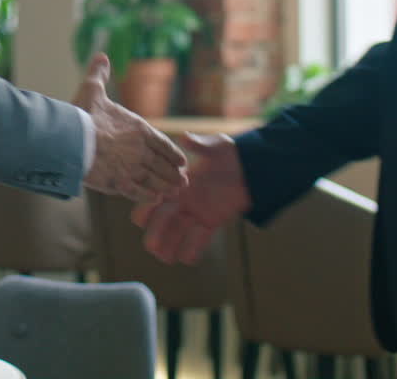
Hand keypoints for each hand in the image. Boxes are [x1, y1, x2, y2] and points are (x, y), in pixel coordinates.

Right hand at [73, 53, 187, 204]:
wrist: (70, 139)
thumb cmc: (81, 115)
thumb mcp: (92, 90)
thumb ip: (99, 74)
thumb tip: (101, 56)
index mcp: (138, 128)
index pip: (163, 143)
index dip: (173, 153)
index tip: (181, 161)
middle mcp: (140, 150)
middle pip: (162, 164)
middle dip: (173, 173)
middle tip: (182, 181)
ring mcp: (131, 168)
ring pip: (154, 180)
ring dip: (165, 186)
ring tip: (172, 192)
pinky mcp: (119, 183)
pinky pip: (138, 192)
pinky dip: (148, 196)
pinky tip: (154, 199)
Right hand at [130, 131, 251, 263]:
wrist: (251, 167)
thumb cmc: (230, 153)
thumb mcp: (216, 146)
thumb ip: (200, 144)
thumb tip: (185, 138)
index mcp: (178, 183)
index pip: (155, 197)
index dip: (148, 206)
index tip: (144, 216)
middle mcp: (183, 200)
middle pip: (162, 220)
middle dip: (155, 233)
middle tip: (152, 246)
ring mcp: (196, 212)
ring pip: (177, 233)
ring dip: (169, 245)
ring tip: (166, 258)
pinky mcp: (212, 221)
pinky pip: (199, 239)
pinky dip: (192, 249)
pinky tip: (187, 258)